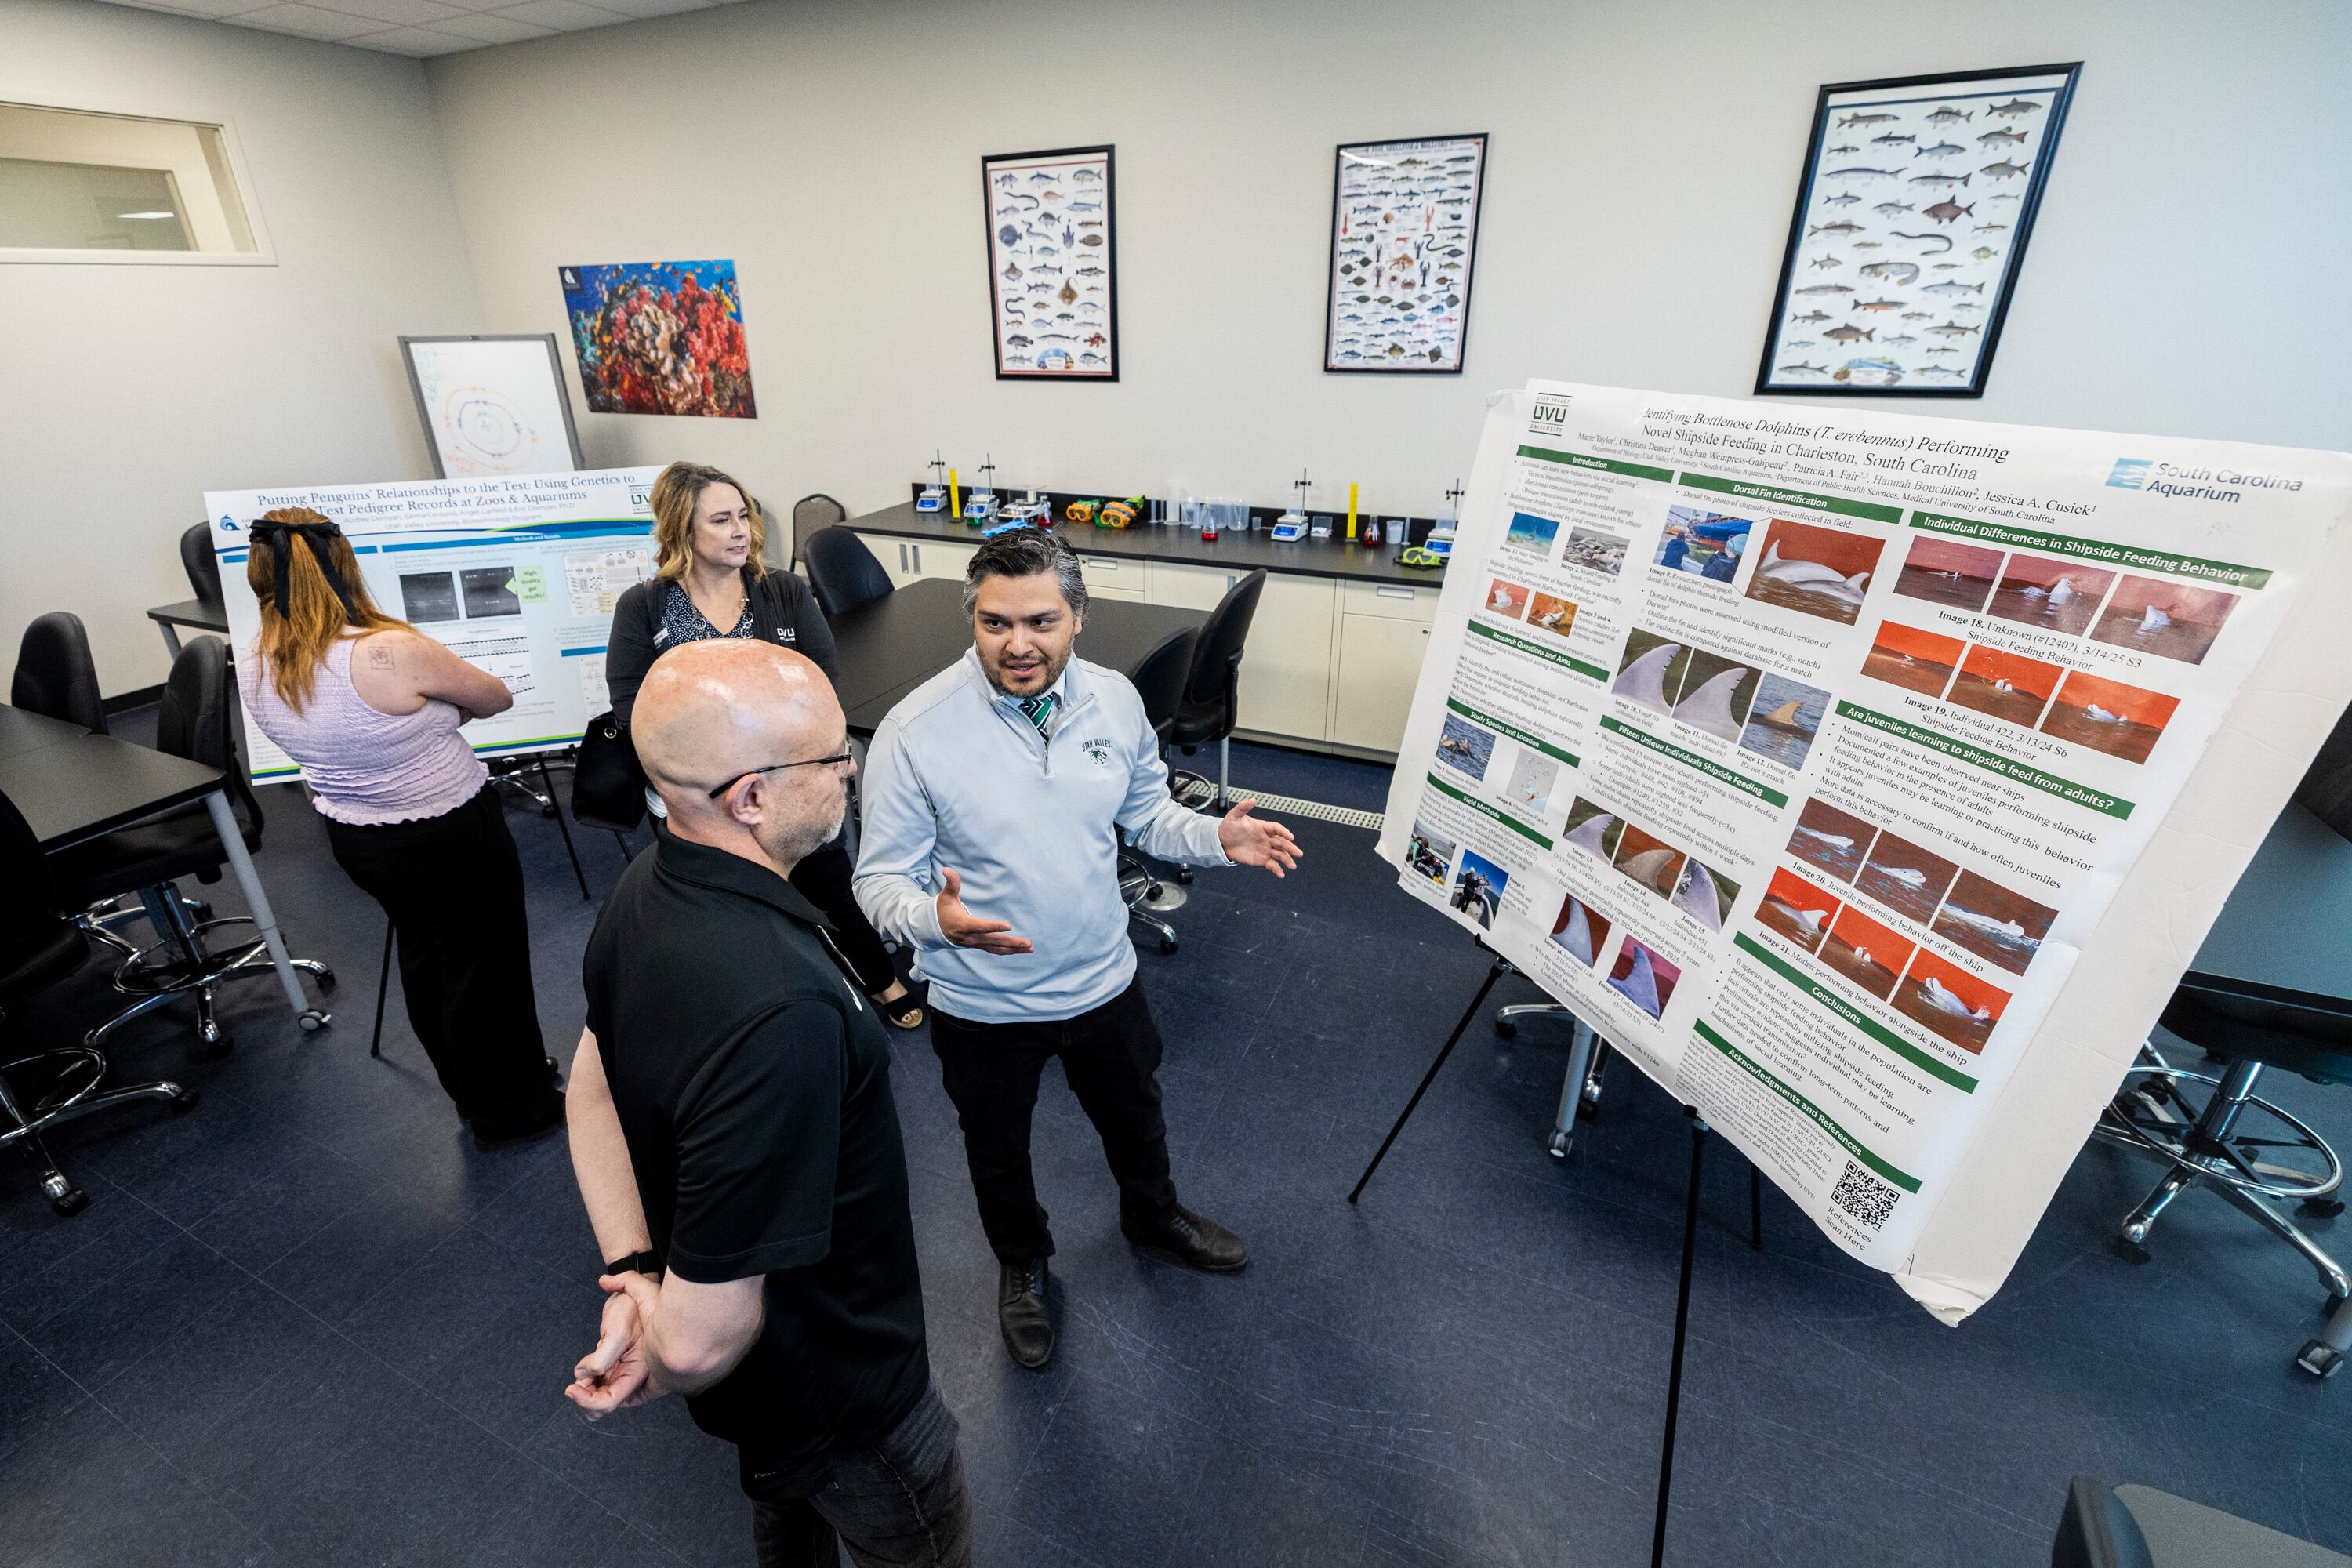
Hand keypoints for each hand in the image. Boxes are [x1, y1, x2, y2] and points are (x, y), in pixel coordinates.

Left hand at [567, 1273, 658, 1418]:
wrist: (630, 1295)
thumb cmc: (631, 1310)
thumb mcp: (617, 1333)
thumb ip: (601, 1359)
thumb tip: (582, 1374)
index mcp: (636, 1372)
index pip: (611, 1400)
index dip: (588, 1401)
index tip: (570, 1390)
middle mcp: (629, 1375)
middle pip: (605, 1402)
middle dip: (586, 1398)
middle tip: (573, 1385)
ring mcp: (620, 1370)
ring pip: (600, 1394)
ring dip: (585, 1391)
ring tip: (578, 1376)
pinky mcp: (612, 1364)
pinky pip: (598, 1382)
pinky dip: (587, 1381)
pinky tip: (582, 1371)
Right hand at [935, 867, 1032, 954]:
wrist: (934, 931)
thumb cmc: (942, 911)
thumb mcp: (945, 897)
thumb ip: (951, 883)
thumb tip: (947, 869)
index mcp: (963, 925)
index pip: (980, 927)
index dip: (994, 926)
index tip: (1009, 926)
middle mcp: (970, 938)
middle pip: (993, 941)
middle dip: (1011, 942)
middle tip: (1028, 942)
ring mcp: (975, 944)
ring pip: (996, 948)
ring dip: (1013, 949)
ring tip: (1029, 948)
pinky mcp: (979, 945)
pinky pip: (995, 950)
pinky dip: (1009, 951)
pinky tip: (1021, 949)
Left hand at [1217, 801, 1301, 878]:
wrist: (1221, 842)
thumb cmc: (1229, 827)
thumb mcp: (1234, 816)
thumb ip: (1243, 807)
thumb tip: (1253, 799)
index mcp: (1263, 827)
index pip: (1277, 829)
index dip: (1284, 832)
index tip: (1291, 837)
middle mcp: (1267, 838)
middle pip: (1282, 843)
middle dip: (1291, 848)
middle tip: (1299, 853)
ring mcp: (1265, 850)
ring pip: (1280, 855)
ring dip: (1287, 860)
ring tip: (1292, 866)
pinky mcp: (1261, 860)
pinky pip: (1272, 865)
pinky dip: (1277, 869)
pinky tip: (1281, 874)